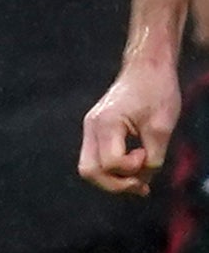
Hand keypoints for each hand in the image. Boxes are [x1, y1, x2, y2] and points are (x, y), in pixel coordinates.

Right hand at [79, 58, 181, 195]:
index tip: (148, 153)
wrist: (147, 67)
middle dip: (116, 184)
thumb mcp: (162, 127)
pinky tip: (133, 170)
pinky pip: (97, 158)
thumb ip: (152, 158)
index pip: (110, 163)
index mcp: (107, 123)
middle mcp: (92, 127)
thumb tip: (142, 180)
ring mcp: (90, 128)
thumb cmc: (157, 91)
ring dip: (113, 179)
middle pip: (90, 171)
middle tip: (141, 185)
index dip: (132, 168)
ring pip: (90, 168)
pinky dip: (113, 169)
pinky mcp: (96, 129)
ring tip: (138, 181)